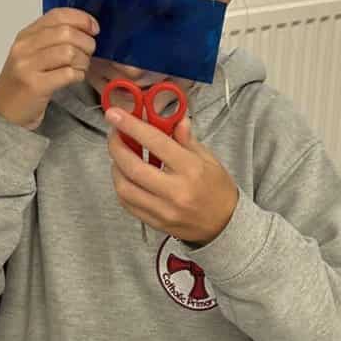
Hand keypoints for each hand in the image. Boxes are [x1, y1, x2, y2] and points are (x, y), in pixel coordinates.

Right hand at [0, 9, 97, 130]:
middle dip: (86, 43)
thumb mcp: (32, 54)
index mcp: (25, 35)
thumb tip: (85, 29)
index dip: (81, 19)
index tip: (94, 28)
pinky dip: (79, 75)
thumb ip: (52, 39)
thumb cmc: (23, 83)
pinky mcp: (36, 85)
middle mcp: (25, 47)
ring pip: (69, 52)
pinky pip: (68, 74)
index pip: (57, 15)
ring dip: (83, 61)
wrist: (4, 113)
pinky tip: (75, 78)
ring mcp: (28, 66)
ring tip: (81, 68)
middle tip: (88, 54)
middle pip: (66, 33)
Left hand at [106, 109, 237, 244]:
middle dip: (116, 146)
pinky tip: (126, 176)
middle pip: (132, 166)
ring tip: (120, 156)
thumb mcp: (208, 158)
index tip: (116, 115)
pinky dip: (122, 186)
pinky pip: (128, 204)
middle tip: (114, 134)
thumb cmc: (218, 190)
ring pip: (124, 188)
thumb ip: (185, 139)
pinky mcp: (155, 222)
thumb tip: (173, 118)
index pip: (156, 142)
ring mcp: (163, 210)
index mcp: (191, 169)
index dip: (131, 126)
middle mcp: (175, 191)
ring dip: (116, 168)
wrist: (225, 224)